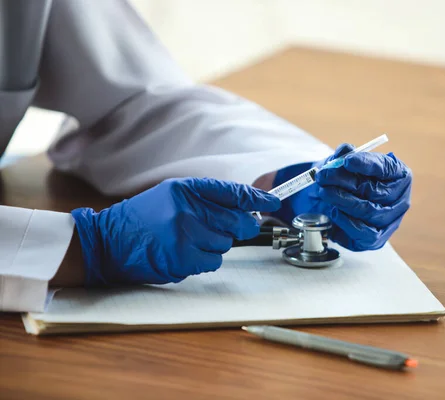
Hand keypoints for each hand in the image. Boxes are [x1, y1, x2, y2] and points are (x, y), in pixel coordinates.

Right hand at [71, 178, 279, 285]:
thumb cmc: (143, 219)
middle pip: (237, 221)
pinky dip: (204, 260)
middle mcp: (187, 209)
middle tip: (233, 229)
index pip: (232, 192)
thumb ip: (206, 198)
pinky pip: (213, 261)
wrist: (108, 242)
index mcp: (186, 189)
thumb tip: (246, 209)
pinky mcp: (183, 259)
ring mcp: (185, 235)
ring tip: (188, 240)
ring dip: (214, 245)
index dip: (256, 199)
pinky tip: (184, 254)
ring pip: (225, 243)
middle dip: (241, 227)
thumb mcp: (172, 196)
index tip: (272, 203)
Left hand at [272, 144, 411, 250]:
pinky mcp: (376, 239)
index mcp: (398, 174)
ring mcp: (390, 220)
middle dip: (344, 181)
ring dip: (341, 200)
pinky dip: (345, 221)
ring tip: (324, 192)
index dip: (365, 163)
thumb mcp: (341, 163)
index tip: (346, 161)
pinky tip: (334, 211)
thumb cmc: (345, 180)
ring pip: (368, 211)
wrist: (333, 204)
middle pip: (374, 190)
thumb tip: (345, 151)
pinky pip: (363, 232)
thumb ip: (343, 155)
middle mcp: (400, 198)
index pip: (385, 168)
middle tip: (323, 176)